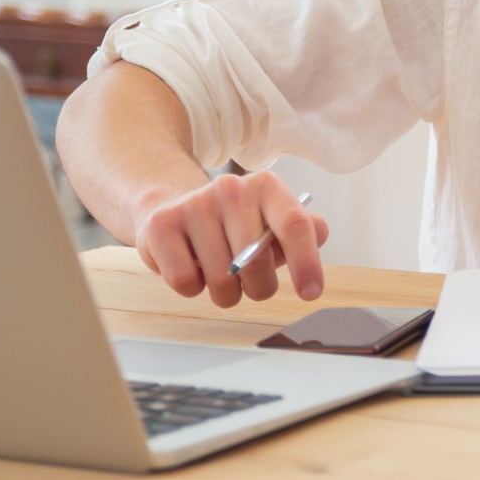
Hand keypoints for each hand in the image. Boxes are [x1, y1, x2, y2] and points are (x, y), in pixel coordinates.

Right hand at [133, 170, 329, 307]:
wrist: (175, 210)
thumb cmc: (234, 225)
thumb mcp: (271, 221)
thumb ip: (304, 230)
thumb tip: (318, 232)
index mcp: (267, 187)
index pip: (294, 224)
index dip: (306, 263)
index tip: (311, 293)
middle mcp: (231, 189)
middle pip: (256, 263)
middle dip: (258, 288)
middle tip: (249, 281)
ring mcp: (194, 205)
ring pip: (221, 280)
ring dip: (225, 292)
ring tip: (218, 272)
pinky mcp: (161, 225)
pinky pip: (185, 282)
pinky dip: (193, 287)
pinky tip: (192, 266)